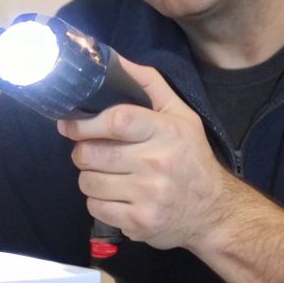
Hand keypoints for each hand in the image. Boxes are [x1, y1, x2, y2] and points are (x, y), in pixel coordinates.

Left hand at [57, 57, 243, 251]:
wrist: (214, 212)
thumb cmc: (192, 157)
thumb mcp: (181, 115)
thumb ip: (149, 84)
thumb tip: (113, 60)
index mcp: (166, 132)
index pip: (116, 120)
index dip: (85, 123)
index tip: (69, 124)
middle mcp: (157, 163)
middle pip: (91, 153)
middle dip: (82, 151)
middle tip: (91, 151)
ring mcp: (147, 196)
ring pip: (88, 181)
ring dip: (89, 177)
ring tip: (106, 174)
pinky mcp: (139, 222)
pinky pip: (95, 207)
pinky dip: (98, 201)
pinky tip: (116, 196)